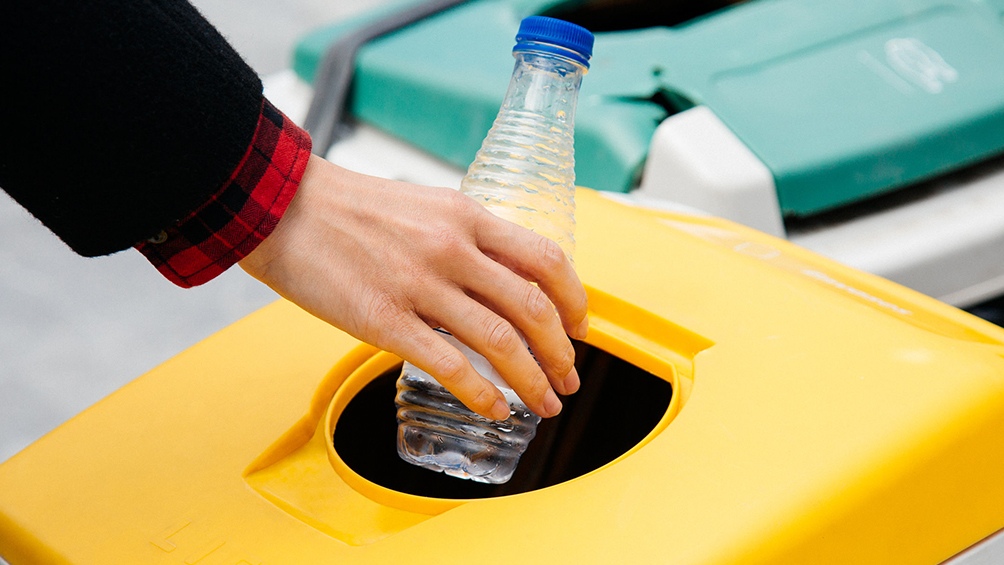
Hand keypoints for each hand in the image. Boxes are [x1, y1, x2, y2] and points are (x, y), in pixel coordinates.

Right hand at [239, 155, 588, 419]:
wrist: (283, 206)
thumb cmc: (352, 208)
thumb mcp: (427, 206)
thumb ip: (467, 239)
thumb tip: (503, 279)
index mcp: (467, 216)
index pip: (546, 260)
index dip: (575, 300)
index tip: (579, 328)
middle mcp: (453, 248)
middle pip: (533, 308)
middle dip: (561, 352)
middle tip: (569, 378)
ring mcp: (420, 285)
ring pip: (500, 341)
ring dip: (533, 380)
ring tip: (545, 403)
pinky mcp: (384, 319)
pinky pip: (450, 365)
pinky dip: (483, 394)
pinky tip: (495, 410)